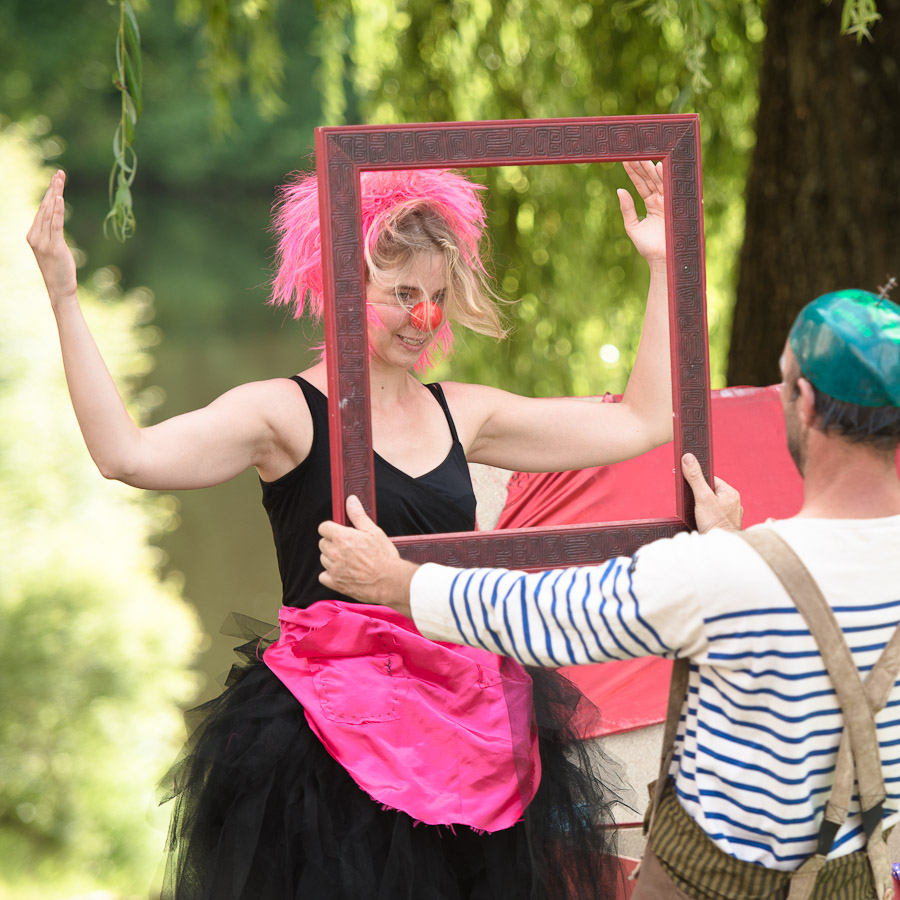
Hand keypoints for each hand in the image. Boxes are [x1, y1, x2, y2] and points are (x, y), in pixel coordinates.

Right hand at [26, 170, 77, 307]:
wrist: (60, 288)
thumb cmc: (59, 269)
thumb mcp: (54, 248)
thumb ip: (52, 233)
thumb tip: (56, 220)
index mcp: (33, 235)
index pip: (42, 209)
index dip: (50, 193)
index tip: (57, 179)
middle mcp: (35, 236)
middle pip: (44, 207)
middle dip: (52, 189)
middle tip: (60, 173)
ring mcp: (43, 241)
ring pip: (49, 213)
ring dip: (55, 194)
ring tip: (60, 179)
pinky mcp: (54, 246)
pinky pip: (55, 225)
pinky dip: (57, 211)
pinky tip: (59, 198)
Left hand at [318, 496, 417, 615]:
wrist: (390, 581)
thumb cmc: (384, 557)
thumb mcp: (373, 531)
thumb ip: (358, 515)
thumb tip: (350, 501)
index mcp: (342, 538)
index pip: (323, 527)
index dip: (331, 528)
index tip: (339, 530)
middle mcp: (335, 553)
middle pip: (322, 543)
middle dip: (332, 542)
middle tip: (348, 545)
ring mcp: (334, 569)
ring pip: (323, 559)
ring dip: (332, 558)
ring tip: (348, 559)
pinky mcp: (335, 583)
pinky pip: (323, 576)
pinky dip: (330, 574)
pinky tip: (342, 572)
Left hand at [618, 160, 665, 264]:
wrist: (662, 260)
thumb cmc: (648, 247)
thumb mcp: (632, 227)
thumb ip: (627, 209)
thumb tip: (620, 190)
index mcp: (651, 203)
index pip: (641, 183)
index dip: (633, 171)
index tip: (625, 158)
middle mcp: (662, 200)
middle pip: (651, 178)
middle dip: (642, 165)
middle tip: (635, 151)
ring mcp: (670, 202)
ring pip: (660, 181)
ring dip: (652, 169)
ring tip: (645, 156)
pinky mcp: (677, 207)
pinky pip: (672, 189)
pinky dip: (667, 179)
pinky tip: (662, 168)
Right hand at [681, 453, 742, 532]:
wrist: (720, 550)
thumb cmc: (714, 524)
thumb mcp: (702, 498)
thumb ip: (695, 478)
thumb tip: (688, 458)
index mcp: (731, 493)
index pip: (711, 480)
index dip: (698, 483)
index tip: (688, 486)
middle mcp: (734, 502)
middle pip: (710, 492)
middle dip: (699, 497)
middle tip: (693, 505)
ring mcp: (731, 515)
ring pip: (712, 505)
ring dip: (702, 508)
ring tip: (698, 516)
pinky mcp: (727, 525)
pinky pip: (715, 516)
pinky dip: (707, 518)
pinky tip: (702, 523)